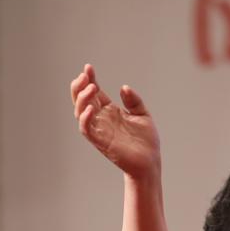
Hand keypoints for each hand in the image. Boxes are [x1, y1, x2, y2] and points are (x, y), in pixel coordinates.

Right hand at [70, 63, 160, 180]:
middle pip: (82, 100)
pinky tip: (90, 108)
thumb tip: (123, 88)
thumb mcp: (143, 115)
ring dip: (82, 99)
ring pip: (80, 112)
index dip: (89, 79)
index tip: (88, 67)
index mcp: (110, 111)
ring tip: (90, 87)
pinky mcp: (100, 142)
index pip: (94, 93)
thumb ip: (133, 101)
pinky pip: (86, 129)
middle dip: (79, 86)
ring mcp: (100, 130)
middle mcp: (102, 119)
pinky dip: (84, 118)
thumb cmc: (146, 142)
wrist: (150, 163)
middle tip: (84, 75)